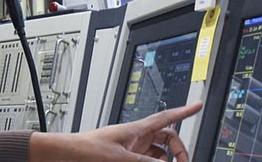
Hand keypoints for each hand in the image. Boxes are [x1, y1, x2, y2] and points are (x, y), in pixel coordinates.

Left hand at [29, 102, 201, 161]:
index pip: (167, 117)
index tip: (198, 105)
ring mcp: (129, 147)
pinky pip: (145, 158)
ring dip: (164, 160)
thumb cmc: (85, 150)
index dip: (184, 111)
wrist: (64, 155)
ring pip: (157, 152)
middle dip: (178, 150)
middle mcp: (135, 136)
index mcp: (137, 129)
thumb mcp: (122, 158)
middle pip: (167, 138)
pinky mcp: (121, 156)